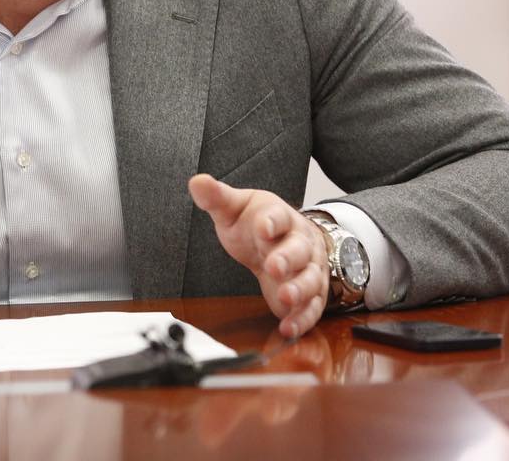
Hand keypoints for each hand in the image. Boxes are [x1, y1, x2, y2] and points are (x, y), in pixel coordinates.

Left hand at [188, 174, 328, 337]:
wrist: (285, 240)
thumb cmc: (258, 223)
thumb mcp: (235, 208)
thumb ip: (217, 198)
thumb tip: (197, 182)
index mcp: (279, 218)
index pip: (278, 216)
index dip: (271, 221)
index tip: (263, 226)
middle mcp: (299, 243)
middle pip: (298, 250)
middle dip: (287, 259)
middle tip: (274, 267)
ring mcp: (308, 269)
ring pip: (310, 279)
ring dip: (299, 289)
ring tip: (286, 297)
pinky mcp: (310, 294)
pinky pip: (311, 308)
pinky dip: (302, 319)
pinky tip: (288, 328)